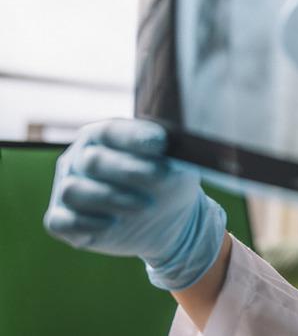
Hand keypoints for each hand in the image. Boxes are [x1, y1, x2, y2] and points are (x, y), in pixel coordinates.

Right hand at [44, 119, 226, 290]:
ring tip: (144, 206)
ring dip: (109, 198)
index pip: (111, 131)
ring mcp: (68, 187)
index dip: (133, 136)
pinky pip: (61, 221)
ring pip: (73, 190)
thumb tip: (164, 145)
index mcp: (105, 136)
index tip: (160, 144)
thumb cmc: (170, 180)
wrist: (169, 218)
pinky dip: (84, 224)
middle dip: (127, 170)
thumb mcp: (178, 164)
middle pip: (92, 160)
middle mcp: (80, 158)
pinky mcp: (63, 219)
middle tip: (159, 178)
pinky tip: (112, 225)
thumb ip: (169, 153)